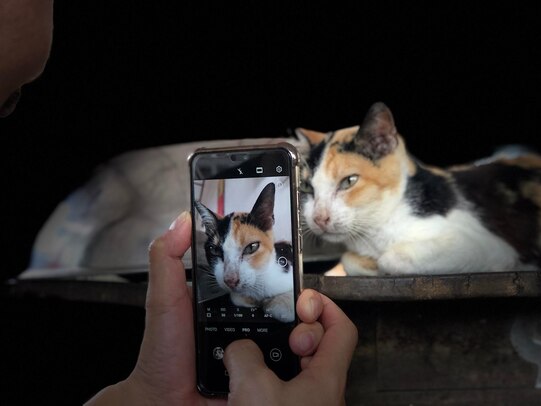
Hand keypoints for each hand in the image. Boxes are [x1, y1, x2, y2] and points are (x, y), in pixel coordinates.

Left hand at [85, 211, 357, 404]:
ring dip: (308, 335)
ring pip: (301, 337)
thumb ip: (169, 259)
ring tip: (301, 339)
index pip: (270, 280)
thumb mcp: (164, 298)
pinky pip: (294, 368)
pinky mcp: (267, 380)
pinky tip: (299, 360)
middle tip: (304, 311)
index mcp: (234, 301)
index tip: (293, 274)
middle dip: (306, 306)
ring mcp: (262, 353)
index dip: (287, 275)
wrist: (166, 402)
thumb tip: (183, 220)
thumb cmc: (164, 353)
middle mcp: (252, 325)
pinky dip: (302, 364)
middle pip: (293, 308)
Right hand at [224, 289, 357, 405]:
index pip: (341, 329)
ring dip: (266, 358)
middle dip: (288, 333)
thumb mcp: (253, 387)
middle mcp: (320, 393)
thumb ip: (245, 355)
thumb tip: (238, 348)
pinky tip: (230, 386)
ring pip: (290, 370)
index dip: (323, 307)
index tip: (300, 299)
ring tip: (240, 356)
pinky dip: (253, 383)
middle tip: (269, 333)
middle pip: (314, 346)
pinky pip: (272, 392)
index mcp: (327, 378)